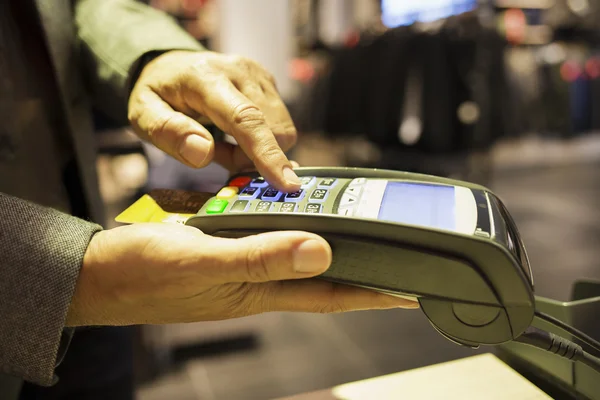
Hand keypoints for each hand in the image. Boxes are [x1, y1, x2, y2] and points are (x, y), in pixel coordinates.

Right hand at [66, 224, 417, 325]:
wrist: (96, 274)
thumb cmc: (140, 276)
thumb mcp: (199, 262)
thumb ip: (258, 257)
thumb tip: (320, 251)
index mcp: (257, 289)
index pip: (330, 293)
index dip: (373, 292)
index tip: (411, 288)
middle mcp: (255, 279)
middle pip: (318, 271)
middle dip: (356, 262)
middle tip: (390, 246)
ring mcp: (237, 263)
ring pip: (289, 246)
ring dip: (317, 233)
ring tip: (348, 217)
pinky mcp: (218, 246)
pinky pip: (258, 230)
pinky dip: (272, 216)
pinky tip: (279, 199)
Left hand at [128, 51, 300, 191]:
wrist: (168, 66)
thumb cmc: (156, 94)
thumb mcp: (143, 115)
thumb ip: (169, 133)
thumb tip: (202, 153)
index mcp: (206, 78)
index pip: (245, 118)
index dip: (268, 153)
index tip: (287, 182)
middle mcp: (240, 71)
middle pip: (272, 129)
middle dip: (253, 157)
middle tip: (220, 157)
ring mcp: (259, 75)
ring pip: (281, 130)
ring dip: (257, 150)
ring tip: (225, 144)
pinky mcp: (269, 83)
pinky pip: (279, 124)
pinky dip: (260, 140)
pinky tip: (235, 135)